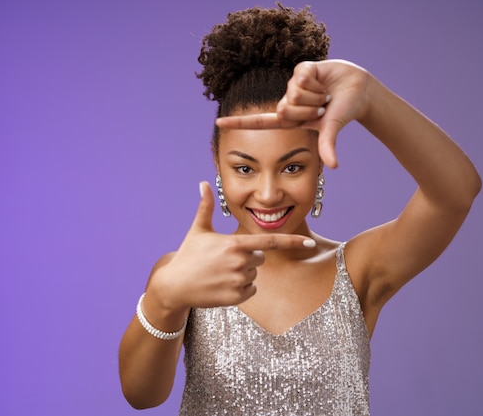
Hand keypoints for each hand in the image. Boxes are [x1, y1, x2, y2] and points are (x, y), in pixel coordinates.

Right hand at [148, 181, 315, 310]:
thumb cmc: (187, 255)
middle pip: (260, 258)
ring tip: (221, 273)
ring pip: (255, 274)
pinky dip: (241, 288)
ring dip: (243, 273)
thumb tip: (204, 184)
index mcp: (235, 244)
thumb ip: (206, 206)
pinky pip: (251, 290)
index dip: (291, 241)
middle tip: (224, 260)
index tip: (309, 242)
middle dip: (248, 258)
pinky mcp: (236, 297)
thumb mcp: (198, 230)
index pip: (270, 242)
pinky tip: (223, 285)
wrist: (174, 286)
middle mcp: (240, 262)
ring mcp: (239, 281)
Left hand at [215, 59, 370, 168]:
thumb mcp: (331, 127)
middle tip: (322, 107)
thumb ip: (328, 144)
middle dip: (307, 110)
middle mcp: (288, 102)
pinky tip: (323, 79)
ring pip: (293, 93)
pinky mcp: (301, 69)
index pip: (260, 122)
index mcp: (290, 119)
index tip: (218, 123)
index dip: (239, 123)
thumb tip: (333, 165)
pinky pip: (301, 78)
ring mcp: (293, 85)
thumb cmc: (343, 111)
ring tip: (325, 94)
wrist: (358, 88)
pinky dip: (316, 81)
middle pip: (284, 109)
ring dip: (314, 96)